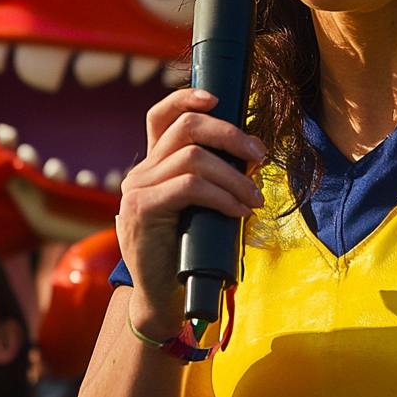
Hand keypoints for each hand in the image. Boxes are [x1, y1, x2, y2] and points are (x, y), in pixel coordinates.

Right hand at [117, 89, 265, 337]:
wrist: (164, 299)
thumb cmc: (191, 251)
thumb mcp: (204, 207)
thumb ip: (215, 178)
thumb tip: (254, 153)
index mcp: (154, 165)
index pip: (161, 115)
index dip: (187, 97)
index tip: (218, 98)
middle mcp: (140, 171)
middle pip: (186, 126)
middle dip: (230, 134)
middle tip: (260, 155)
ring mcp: (136, 189)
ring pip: (193, 158)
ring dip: (234, 175)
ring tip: (255, 199)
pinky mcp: (141, 210)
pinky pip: (189, 187)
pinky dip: (222, 195)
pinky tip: (240, 211)